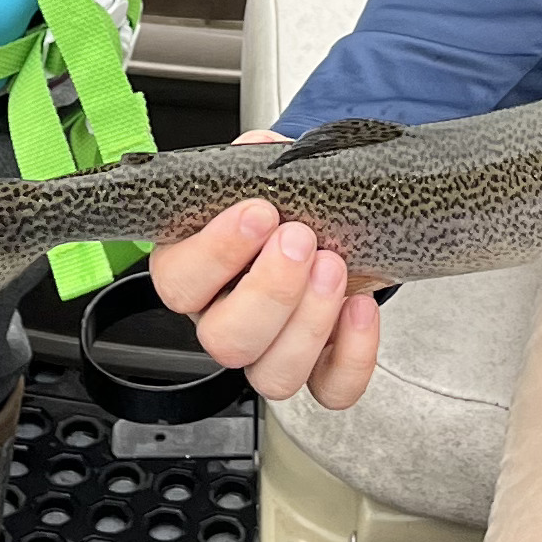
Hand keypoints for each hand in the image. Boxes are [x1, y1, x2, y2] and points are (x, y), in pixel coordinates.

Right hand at [149, 132, 383, 408]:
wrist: (328, 223)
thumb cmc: (283, 204)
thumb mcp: (265, 173)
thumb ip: (258, 161)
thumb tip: (262, 152)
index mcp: (193, 271)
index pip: (178, 283)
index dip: (216, 253)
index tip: (259, 212)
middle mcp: (222, 319)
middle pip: (223, 340)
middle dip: (269, 290)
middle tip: (301, 239)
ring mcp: (267, 352)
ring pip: (272, 374)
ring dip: (309, 322)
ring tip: (334, 266)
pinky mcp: (317, 370)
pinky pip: (331, 389)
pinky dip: (352, 355)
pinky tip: (362, 307)